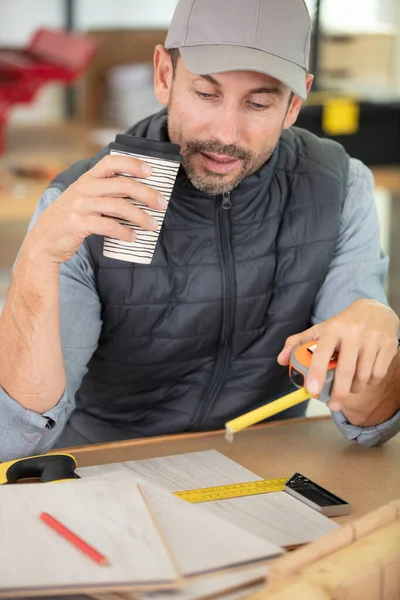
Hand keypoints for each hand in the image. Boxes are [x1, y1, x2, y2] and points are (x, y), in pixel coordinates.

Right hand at [22, 154, 167, 263]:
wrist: (44, 239)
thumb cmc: (72, 218)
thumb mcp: (84, 198)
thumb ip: (105, 192)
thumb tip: (140, 194)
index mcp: (87, 178)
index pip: (111, 161)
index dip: (132, 164)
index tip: (150, 171)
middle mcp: (84, 188)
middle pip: (122, 185)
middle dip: (147, 194)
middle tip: (162, 204)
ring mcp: (80, 205)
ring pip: (119, 206)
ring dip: (140, 217)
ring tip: (152, 225)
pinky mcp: (78, 224)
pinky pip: (109, 226)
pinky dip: (125, 232)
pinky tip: (133, 237)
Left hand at [277, 299, 398, 416]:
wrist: (375, 308)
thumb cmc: (343, 324)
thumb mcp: (320, 329)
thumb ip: (298, 343)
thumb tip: (280, 360)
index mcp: (333, 328)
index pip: (322, 352)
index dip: (317, 373)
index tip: (312, 391)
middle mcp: (353, 332)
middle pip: (346, 370)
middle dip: (339, 392)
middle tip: (333, 404)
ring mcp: (373, 338)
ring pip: (363, 376)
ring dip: (355, 388)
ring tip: (349, 387)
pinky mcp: (389, 345)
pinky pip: (378, 374)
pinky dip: (370, 382)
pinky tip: (365, 377)